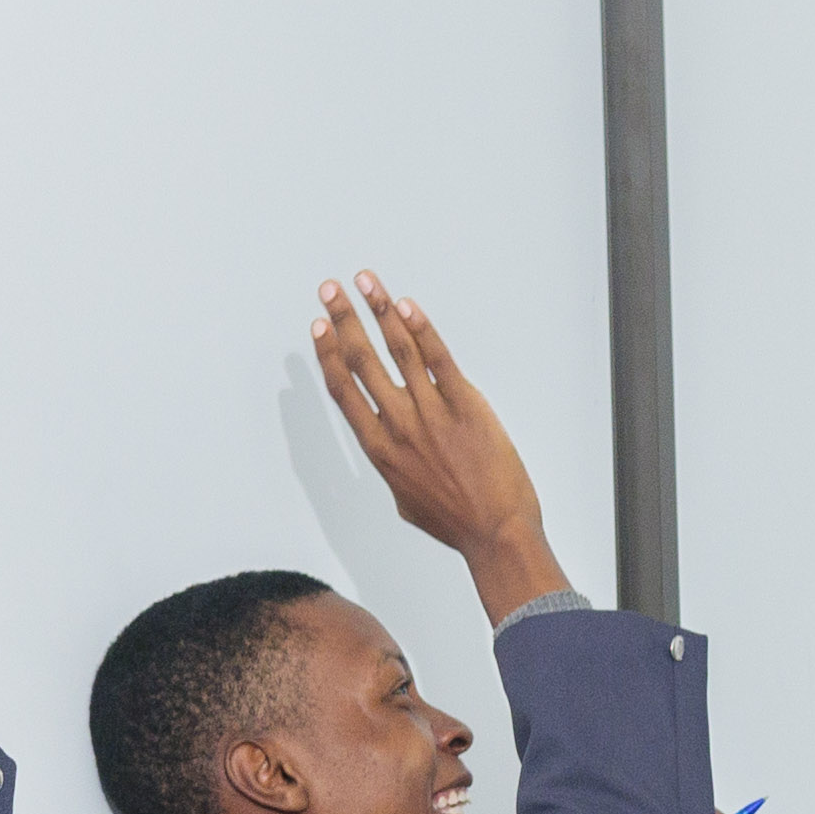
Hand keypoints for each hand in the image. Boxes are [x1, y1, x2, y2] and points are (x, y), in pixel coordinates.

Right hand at [311, 272, 567, 620]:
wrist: (496, 532)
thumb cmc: (454, 521)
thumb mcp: (407, 498)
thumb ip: (394, 467)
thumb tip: (391, 454)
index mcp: (379, 448)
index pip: (343, 390)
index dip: (327, 354)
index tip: (318, 327)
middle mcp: (398, 425)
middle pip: (361, 361)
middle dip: (343, 320)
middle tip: (329, 289)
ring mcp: (431, 414)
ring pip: (397, 352)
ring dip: (378, 311)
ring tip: (365, 282)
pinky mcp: (466, 407)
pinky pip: (439, 360)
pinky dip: (421, 330)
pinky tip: (406, 305)